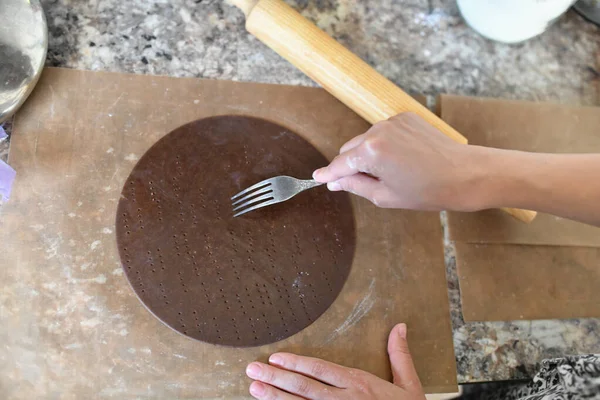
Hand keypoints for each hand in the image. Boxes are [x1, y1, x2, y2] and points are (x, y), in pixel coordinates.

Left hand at [245, 323, 425, 399]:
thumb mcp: (410, 385)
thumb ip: (400, 356)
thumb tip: (399, 326)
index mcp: (360, 385)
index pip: (321, 370)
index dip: (296, 363)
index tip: (276, 357)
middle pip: (305, 387)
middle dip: (276, 377)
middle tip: (252, 369)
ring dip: (275, 397)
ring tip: (254, 388)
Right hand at [313, 112, 485, 210]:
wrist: (465, 174)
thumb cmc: (428, 191)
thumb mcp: (385, 196)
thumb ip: (355, 185)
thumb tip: (335, 182)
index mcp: (371, 152)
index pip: (340, 164)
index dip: (328, 174)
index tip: (317, 178)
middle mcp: (378, 130)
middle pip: (350, 148)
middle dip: (352, 165)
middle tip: (368, 183)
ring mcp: (393, 121)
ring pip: (366, 139)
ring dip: (369, 154)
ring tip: (394, 172)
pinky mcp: (406, 117)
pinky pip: (384, 132)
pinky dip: (385, 144)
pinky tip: (403, 158)